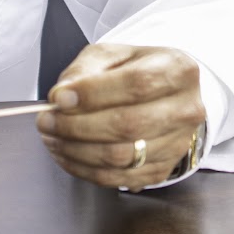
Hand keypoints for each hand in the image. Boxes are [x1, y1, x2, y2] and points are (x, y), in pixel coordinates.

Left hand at [39, 44, 208, 189]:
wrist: (163, 95)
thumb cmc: (134, 71)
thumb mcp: (111, 55)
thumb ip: (85, 71)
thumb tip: (61, 96)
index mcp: (178, 70)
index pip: (137, 84)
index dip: (94, 94)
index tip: (58, 98)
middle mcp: (186, 109)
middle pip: (129, 124)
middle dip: (77, 126)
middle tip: (46, 121)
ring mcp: (178, 143)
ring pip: (122, 156)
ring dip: (76, 150)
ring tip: (52, 137)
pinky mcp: (163, 169)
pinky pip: (119, 178)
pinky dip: (85, 169)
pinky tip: (66, 154)